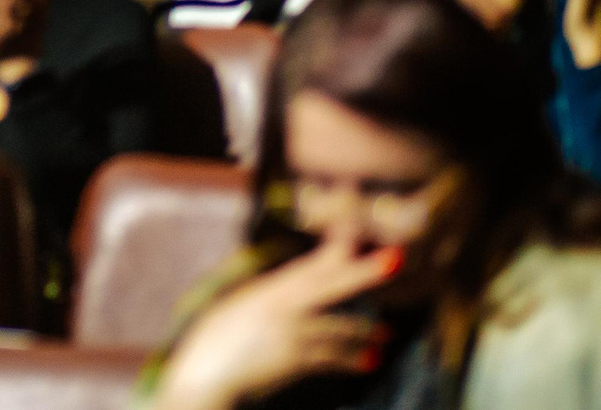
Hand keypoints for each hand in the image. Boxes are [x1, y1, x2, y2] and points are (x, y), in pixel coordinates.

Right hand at [152, 235, 397, 409]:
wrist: (204, 373)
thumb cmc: (214, 341)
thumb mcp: (240, 307)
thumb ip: (268, 297)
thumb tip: (291, 290)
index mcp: (270, 289)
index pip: (311, 263)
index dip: (338, 243)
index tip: (358, 226)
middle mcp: (283, 305)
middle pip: (332, 284)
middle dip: (364, 272)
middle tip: (396, 260)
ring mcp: (291, 333)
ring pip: (340, 326)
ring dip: (366, 331)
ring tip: (386, 334)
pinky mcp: (294, 361)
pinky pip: (331, 358)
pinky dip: (352, 359)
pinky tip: (371, 362)